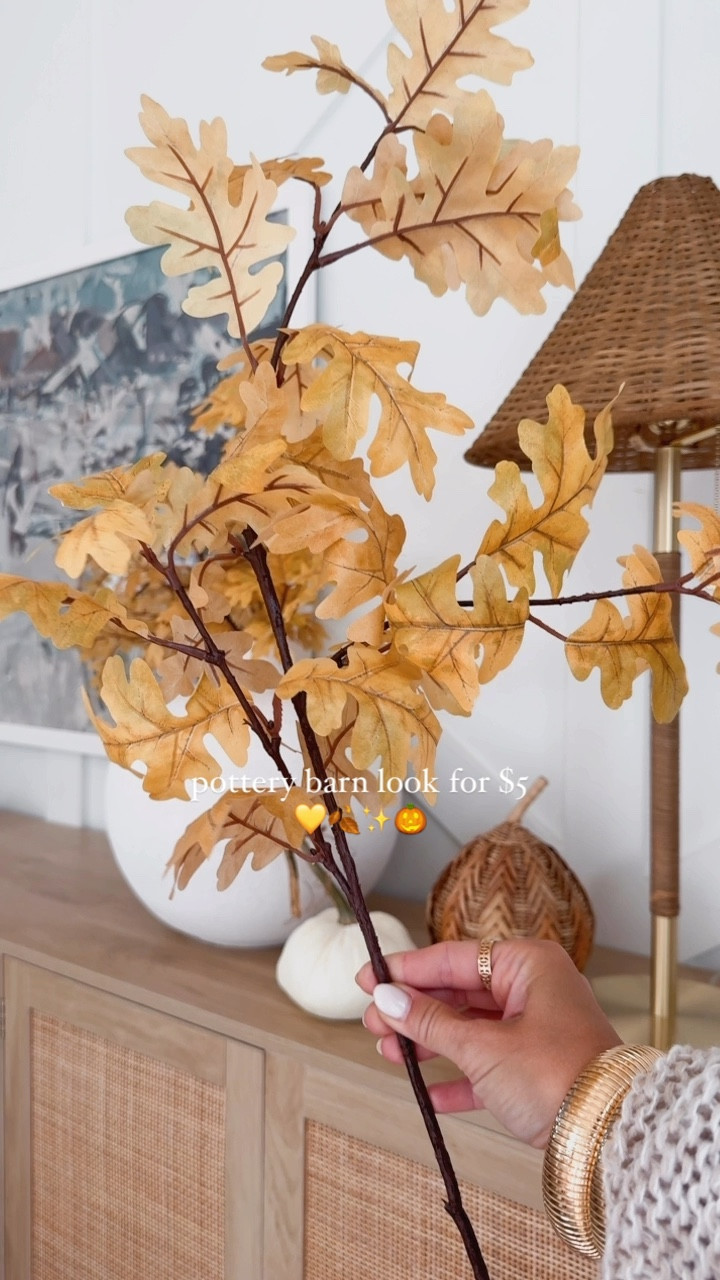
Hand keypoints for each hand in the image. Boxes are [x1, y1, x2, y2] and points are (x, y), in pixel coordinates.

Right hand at [356, 938, 620, 1148]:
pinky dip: (458, 1077)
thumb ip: (430, 1022)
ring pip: (470, 1028)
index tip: (368, 977)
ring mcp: (537, 1029)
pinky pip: (487, 1065)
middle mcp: (534, 989)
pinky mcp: (537, 1069)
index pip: (453, 957)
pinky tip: (427, 1092)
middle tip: (372, 1022)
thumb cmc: (557, 1075)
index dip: (406, 970)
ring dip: (429, 1043)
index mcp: (527, 964)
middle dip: (414, 1010)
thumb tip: (387, 999)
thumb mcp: (482, 1046)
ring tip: (390, 1053)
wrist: (609, 1135)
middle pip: (460, 992)